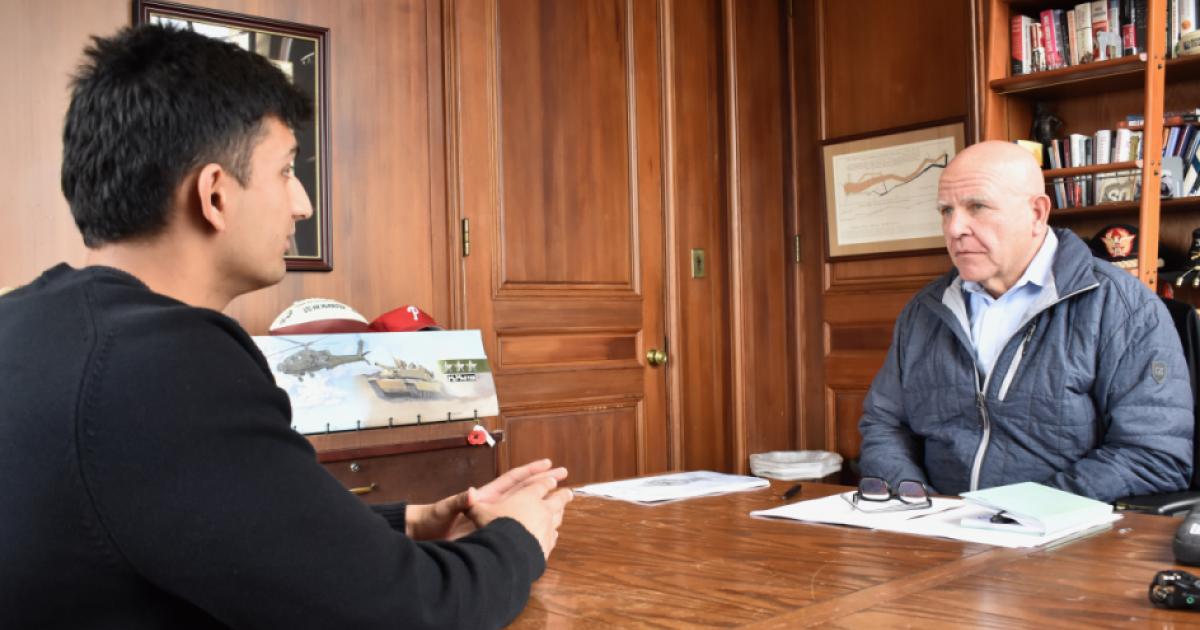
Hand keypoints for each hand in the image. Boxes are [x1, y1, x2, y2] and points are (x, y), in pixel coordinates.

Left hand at [405, 459, 568, 540]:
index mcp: (485, 495)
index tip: (549, 464)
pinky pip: (517, 526)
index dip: (531, 471)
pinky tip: (545, 529)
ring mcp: (494, 518)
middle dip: (544, 482)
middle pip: (524, 490)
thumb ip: (459, 501)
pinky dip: (532, 525)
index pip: (513, 479)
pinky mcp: (492, 532)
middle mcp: (492, 505)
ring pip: (524, 508)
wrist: (423, 535)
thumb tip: (470, 493)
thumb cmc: (432, 520)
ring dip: (542, 503)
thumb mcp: (445, 509)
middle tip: (564, 475)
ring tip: (562, 500)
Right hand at [467, 468, 573, 559]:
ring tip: (562, 511)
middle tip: (569, 492)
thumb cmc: (495, 528)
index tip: (553, 479)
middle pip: (557, 499)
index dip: (546, 481)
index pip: (540, 485)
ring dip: (560, 513)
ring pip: (558, 517)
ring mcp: (547, 528)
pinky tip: (554, 535)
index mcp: (528, 497)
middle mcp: (542, 510)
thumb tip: (468, 494)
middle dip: (563, 494)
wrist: (508, 552)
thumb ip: (473, 504)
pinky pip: (553, 537)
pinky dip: (553, 533)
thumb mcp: (479, 513)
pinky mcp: (547, 545)